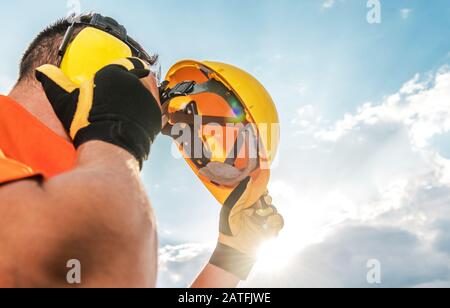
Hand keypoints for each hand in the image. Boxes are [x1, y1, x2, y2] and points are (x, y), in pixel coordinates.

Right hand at [35, 57, 161, 166]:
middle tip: (130, 91)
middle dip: (138, 78)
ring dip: (146, 91)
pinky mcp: (156, 112)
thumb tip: (42, 71)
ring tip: (136, 102)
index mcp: (114, 72)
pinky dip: (151, 107)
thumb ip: (55, 83)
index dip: (125, 69)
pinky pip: (157, 104)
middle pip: (142, 73)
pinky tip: (141, 115)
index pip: (126, 63)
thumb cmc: (86, 124)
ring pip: (152, 87)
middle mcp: (135, 80)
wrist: (109, 147)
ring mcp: (148, 96)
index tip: (122, 77)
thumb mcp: (66, 102)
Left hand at [210, 181, 283, 279]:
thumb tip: (249, 178)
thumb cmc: (228, 228)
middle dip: (267, 199)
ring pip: (274, 209)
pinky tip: (268, 225)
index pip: (257, 192)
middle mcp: (255, 211)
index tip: (262, 189)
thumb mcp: (230, 208)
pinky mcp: (270, 230)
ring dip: (269, 212)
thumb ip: (240, 193)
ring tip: (261, 217)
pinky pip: (280, 221)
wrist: (234, 250)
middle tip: (263, 201)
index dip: (261, 189)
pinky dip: (276, 222)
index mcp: (246, 204)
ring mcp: (263, 221)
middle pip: (268, 199)